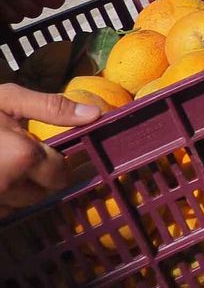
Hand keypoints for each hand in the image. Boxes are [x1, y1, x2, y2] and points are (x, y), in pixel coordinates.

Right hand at [0, 84, 100, 216]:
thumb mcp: (6, 99)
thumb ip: (52, 107)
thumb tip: (96, 115)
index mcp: (23, 158)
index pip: (61, 175)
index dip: (56, 165)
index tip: (45, 153)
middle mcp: (7, 186)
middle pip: (41, 193)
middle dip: (35, 177)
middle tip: (16, 156)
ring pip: (17, 205)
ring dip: (13, 190)